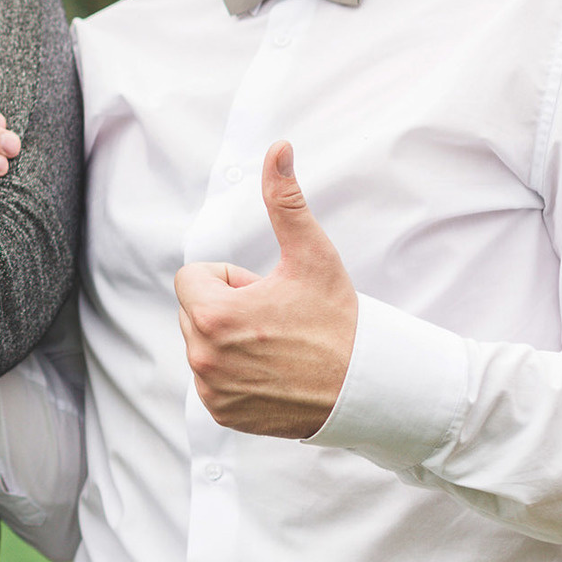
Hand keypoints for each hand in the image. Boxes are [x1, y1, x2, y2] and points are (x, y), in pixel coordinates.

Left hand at [173, 141, 356, 438]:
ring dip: (231, 339)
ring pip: (203, 343)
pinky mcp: (223, 413)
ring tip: (278, 346)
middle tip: (277, 320)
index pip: (193, 278)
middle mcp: (203, 356)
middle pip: (195, 310)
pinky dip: (236, 372)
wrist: (368, 386)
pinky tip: (274, 372)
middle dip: (229, 308)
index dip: (231, 279)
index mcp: (213, 314)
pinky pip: (212, 379)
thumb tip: (277, 149)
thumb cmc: (340, 320)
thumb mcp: (312, 255)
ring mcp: (212, 389)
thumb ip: (285, 201)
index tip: (267, 293)